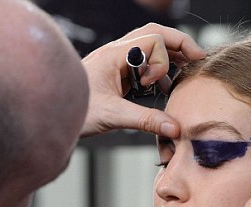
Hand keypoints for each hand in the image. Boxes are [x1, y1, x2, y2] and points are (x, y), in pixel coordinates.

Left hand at [80, 23, 204, 136]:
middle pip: (154, 35)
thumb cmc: (75, 110)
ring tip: (186, 69)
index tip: (160, 84)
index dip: (164, 60)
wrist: (52, 114)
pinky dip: (158, 71)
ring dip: (169, 56)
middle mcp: (117, 53)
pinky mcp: (116, 75)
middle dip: (178, 44)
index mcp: (115, 55)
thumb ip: (146, 120)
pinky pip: (142, 64)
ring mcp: (116, 63)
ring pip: (149, 47)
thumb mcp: (113, 116)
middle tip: (197, 57)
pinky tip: (164, 86)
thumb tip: (174, 127)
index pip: (153, 40)